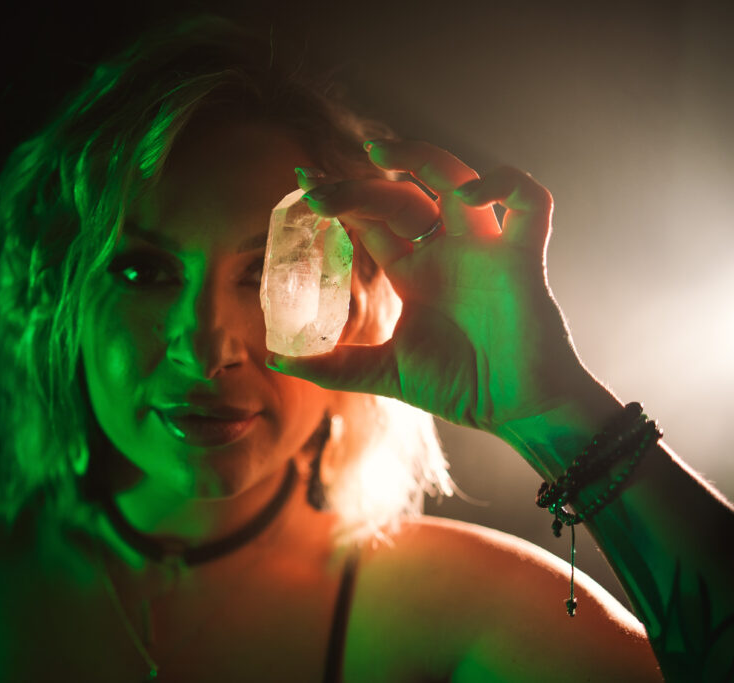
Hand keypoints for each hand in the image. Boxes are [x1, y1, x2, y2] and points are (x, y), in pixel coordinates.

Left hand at [272, 140, 600, 442]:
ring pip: (457, 178)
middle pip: (401, 196)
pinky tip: (466, 196)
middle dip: (358, 185)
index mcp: (414, 272)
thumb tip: (277, 359)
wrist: (518, 412)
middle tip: (319, 186)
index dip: (339, 199)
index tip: (303, 181)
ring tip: (379, 152)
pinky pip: (529, 201)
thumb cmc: (463, 387)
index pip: (371, 220)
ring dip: (421, 157)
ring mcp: (484, 248)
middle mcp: (446, 251)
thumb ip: (334, 366)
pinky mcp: (523, 257)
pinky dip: (504, 184)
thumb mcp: (385, 374)